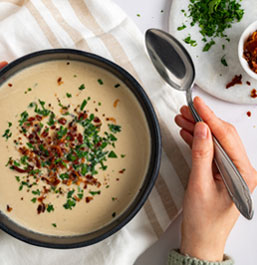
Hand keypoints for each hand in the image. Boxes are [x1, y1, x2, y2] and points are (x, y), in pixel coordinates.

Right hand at [174, 96, 256, 261]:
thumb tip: (202, 130)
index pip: (226, 137)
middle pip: (222, 136)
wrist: (201, 239)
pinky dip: (198, 140)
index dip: (210, 117)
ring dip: (199, 129)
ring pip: (214, 141)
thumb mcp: (199, 185)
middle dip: (203, 121)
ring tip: (183, 118)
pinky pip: (209, 150)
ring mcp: (230, 171)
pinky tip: (188, 133)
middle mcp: (240, 170)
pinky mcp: (220, 172)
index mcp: (243, 174)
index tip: (197, 104)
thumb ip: (202, 155)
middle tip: (187, 109)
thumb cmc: (204, 220)